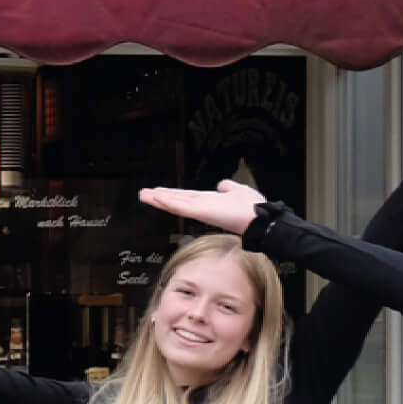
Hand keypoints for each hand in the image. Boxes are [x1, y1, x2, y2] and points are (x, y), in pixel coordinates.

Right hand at [138, 180, 265, 234]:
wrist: (259, 219)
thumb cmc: (252, 208)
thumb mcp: (238, 191)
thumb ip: (228, 187)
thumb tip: (221, 184)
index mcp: (210, 202)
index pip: (186, 197)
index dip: (172, 194)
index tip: (159, 191)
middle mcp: (202, 206)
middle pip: (177, 200)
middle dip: (160, 197)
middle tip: (143, 194)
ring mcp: (200, 210)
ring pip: (176, 204)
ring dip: (159, 199)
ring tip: (144, 195)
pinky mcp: (201, 212)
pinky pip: (182, 207)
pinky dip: (169, 202)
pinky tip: (158, 198)